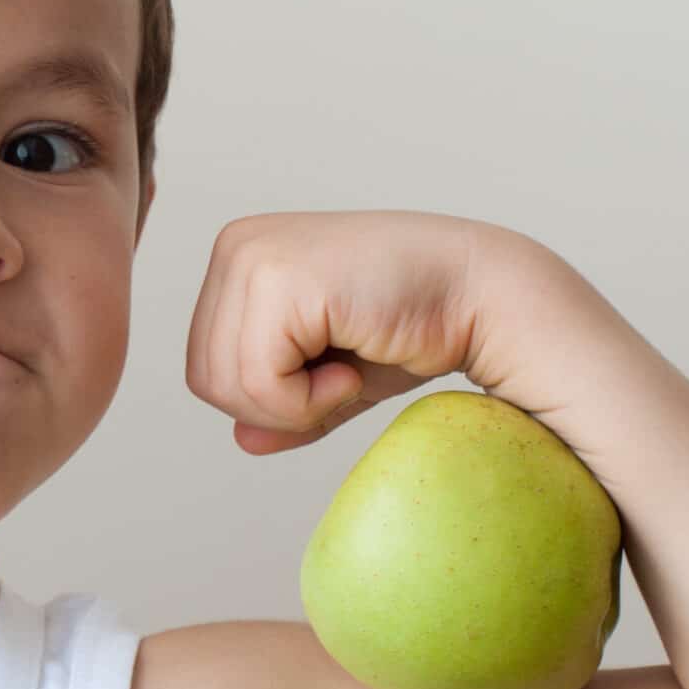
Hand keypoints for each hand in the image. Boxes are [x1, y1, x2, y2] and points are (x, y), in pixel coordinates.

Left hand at [185, 210, 519, 455]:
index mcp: (239, 258)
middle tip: (342, 376)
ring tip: (349, 367)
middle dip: (275, 406)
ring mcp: (253, 257)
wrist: (484, 297)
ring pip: (226, 385)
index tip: (332, 370)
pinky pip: (259, 382)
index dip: (267, 399)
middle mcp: (236, 247)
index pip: (204, 365)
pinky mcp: (279, 279)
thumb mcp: (334, 374)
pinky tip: (353, 365)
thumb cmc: (418, 328)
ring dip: (296, 405)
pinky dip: (309, 400)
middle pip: (205, 379)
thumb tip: (240, 441)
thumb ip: (283, 404)